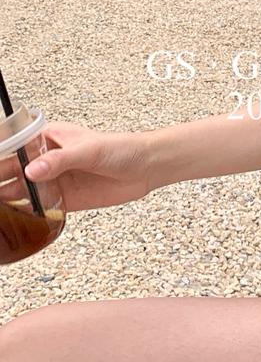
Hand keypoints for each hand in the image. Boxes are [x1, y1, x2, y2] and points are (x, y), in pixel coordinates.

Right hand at [19, 122, 154, 213]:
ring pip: (23, 192)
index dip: (1, 160)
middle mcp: (47, 160)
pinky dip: (27, 215)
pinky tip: (15, 222)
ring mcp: (55, 181)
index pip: (15, 149)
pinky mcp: (65, 200)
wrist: (146, 168)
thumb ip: (60, 160)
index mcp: (48, 139)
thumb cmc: (120, 148)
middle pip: (13, 172)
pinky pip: (40, 209)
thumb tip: (32, 171)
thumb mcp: (89, 150)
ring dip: (8, 201)